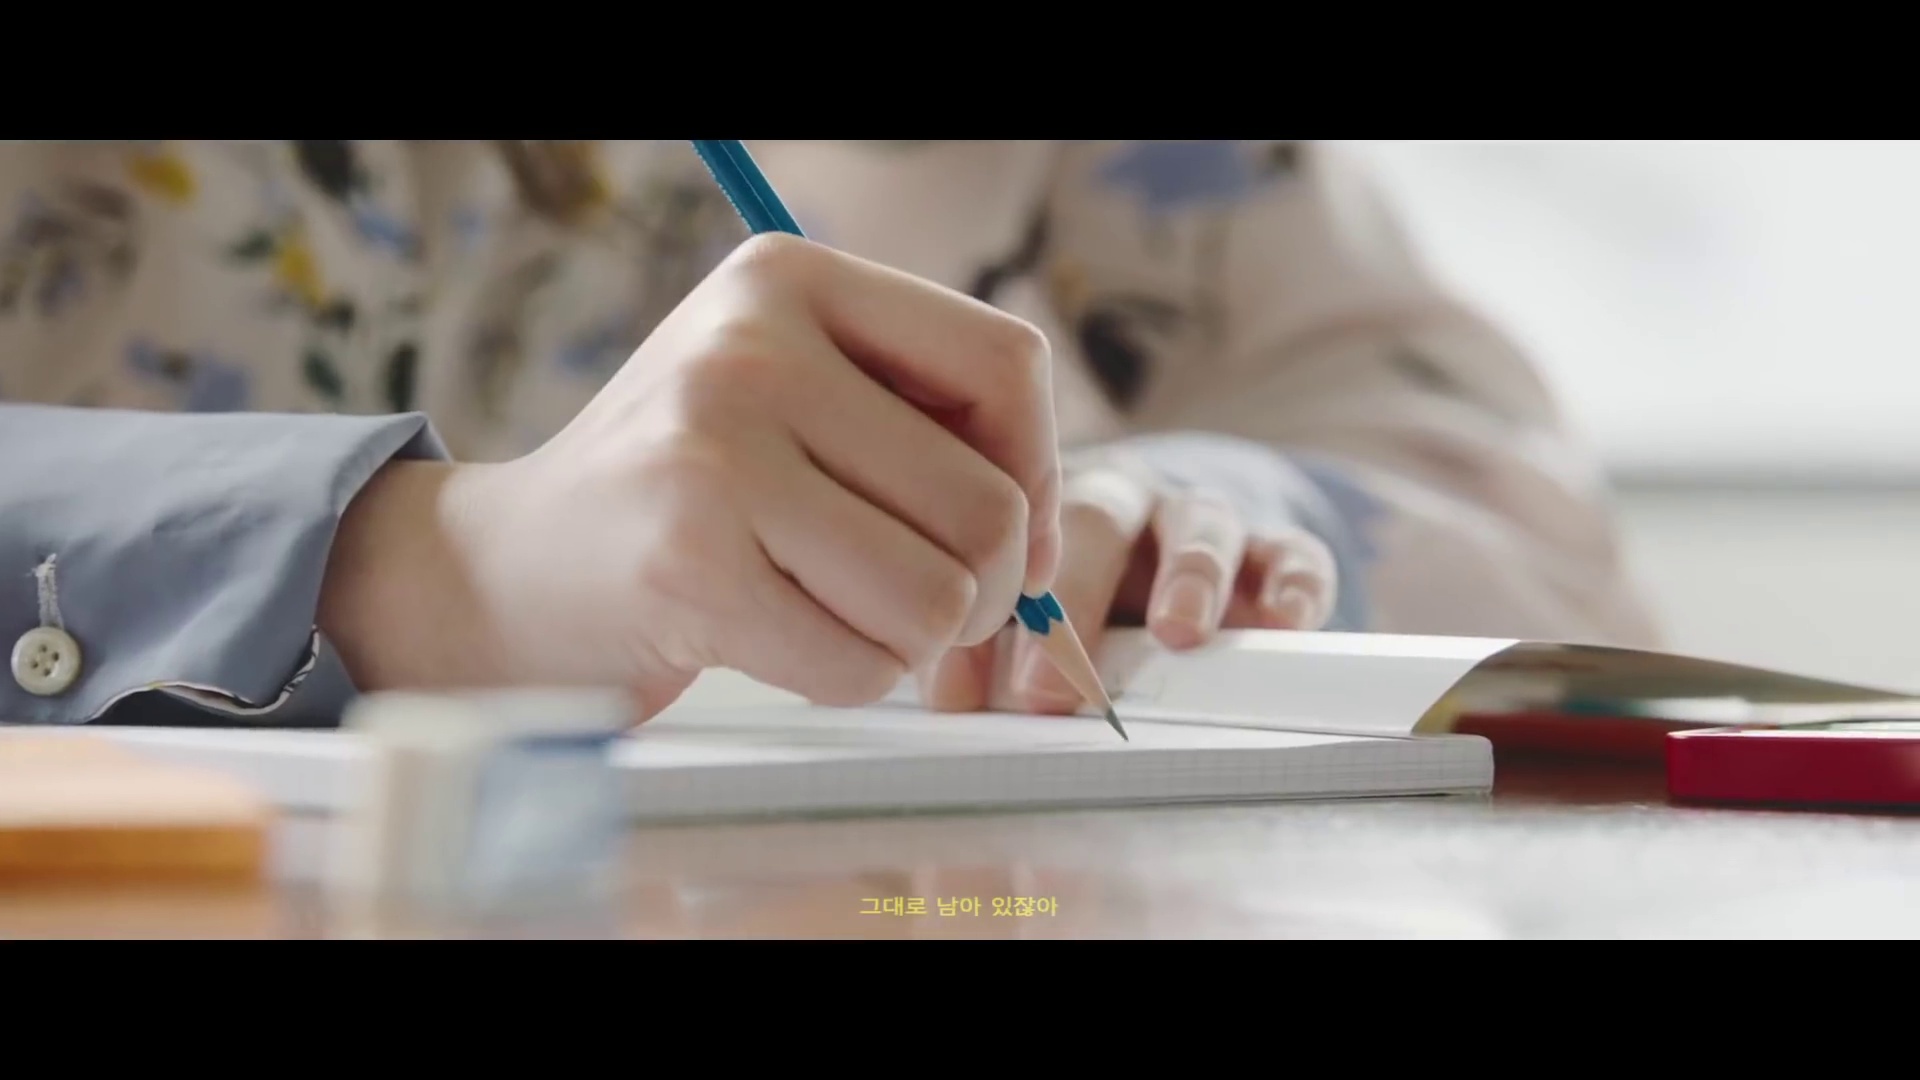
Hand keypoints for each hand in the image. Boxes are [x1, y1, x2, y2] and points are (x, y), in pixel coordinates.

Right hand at [320, 233, 1061, 719]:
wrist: (507, 569)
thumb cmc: (680, 488)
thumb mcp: (786, 393)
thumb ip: (915, 418)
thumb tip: (1048, 531)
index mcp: (789, 278)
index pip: (1005, 363)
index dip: (1039, 467)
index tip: (1013, 531)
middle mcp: (750, 346)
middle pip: (987, 501)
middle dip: (983, 587)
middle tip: (927, 605)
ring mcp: (715, 452)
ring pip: (938, 593)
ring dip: (910, 640)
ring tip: (836, 613)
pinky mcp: (691, 564)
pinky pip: (862, 662)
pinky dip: (847, 677)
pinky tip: (780, 640)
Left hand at [918, 450, 1335, 713]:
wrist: (1181, 552)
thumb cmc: (1084, 591)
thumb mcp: (1029, 616)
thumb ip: (990, 647)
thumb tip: (951, 700)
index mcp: (1049, 514)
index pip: (1013, 546)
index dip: (985, 615)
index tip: (962, 689)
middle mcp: (1127, 504)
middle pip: (1099, 522)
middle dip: (1072, 602)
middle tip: (1047, 682)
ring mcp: (1203, 521)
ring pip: (1201, 526)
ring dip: (1188, 577)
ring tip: (1179, 633)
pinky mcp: (1277, 550)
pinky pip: (1293, 556)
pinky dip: (1290, 585)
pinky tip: (1283, 621)